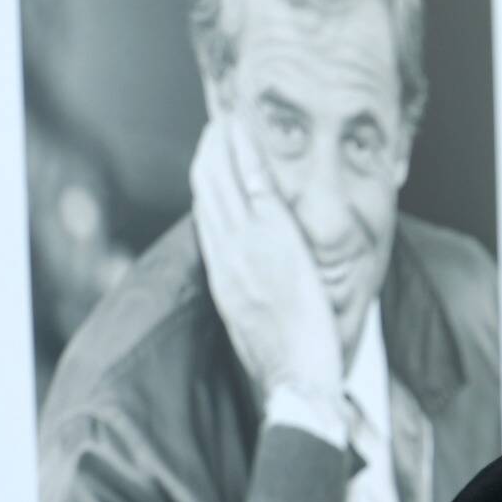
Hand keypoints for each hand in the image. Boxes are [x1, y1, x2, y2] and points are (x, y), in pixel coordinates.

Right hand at [189, 114, 341, 407]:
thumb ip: (254, 305)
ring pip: (222, 181)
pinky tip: (244, 127)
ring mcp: (246, 245)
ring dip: (221, 145)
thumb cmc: (288, 369)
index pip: (207, 225)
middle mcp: (226, 259)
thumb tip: (259, 296)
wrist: (296, 382)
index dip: (205, 192)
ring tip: (225, 119)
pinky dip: (246, 151)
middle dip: (207, 159)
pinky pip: (255, 182)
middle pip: (206, 196)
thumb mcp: (259, 334)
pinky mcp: (273, 237)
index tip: (208, 170)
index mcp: (224, 282)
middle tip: (213, 130)